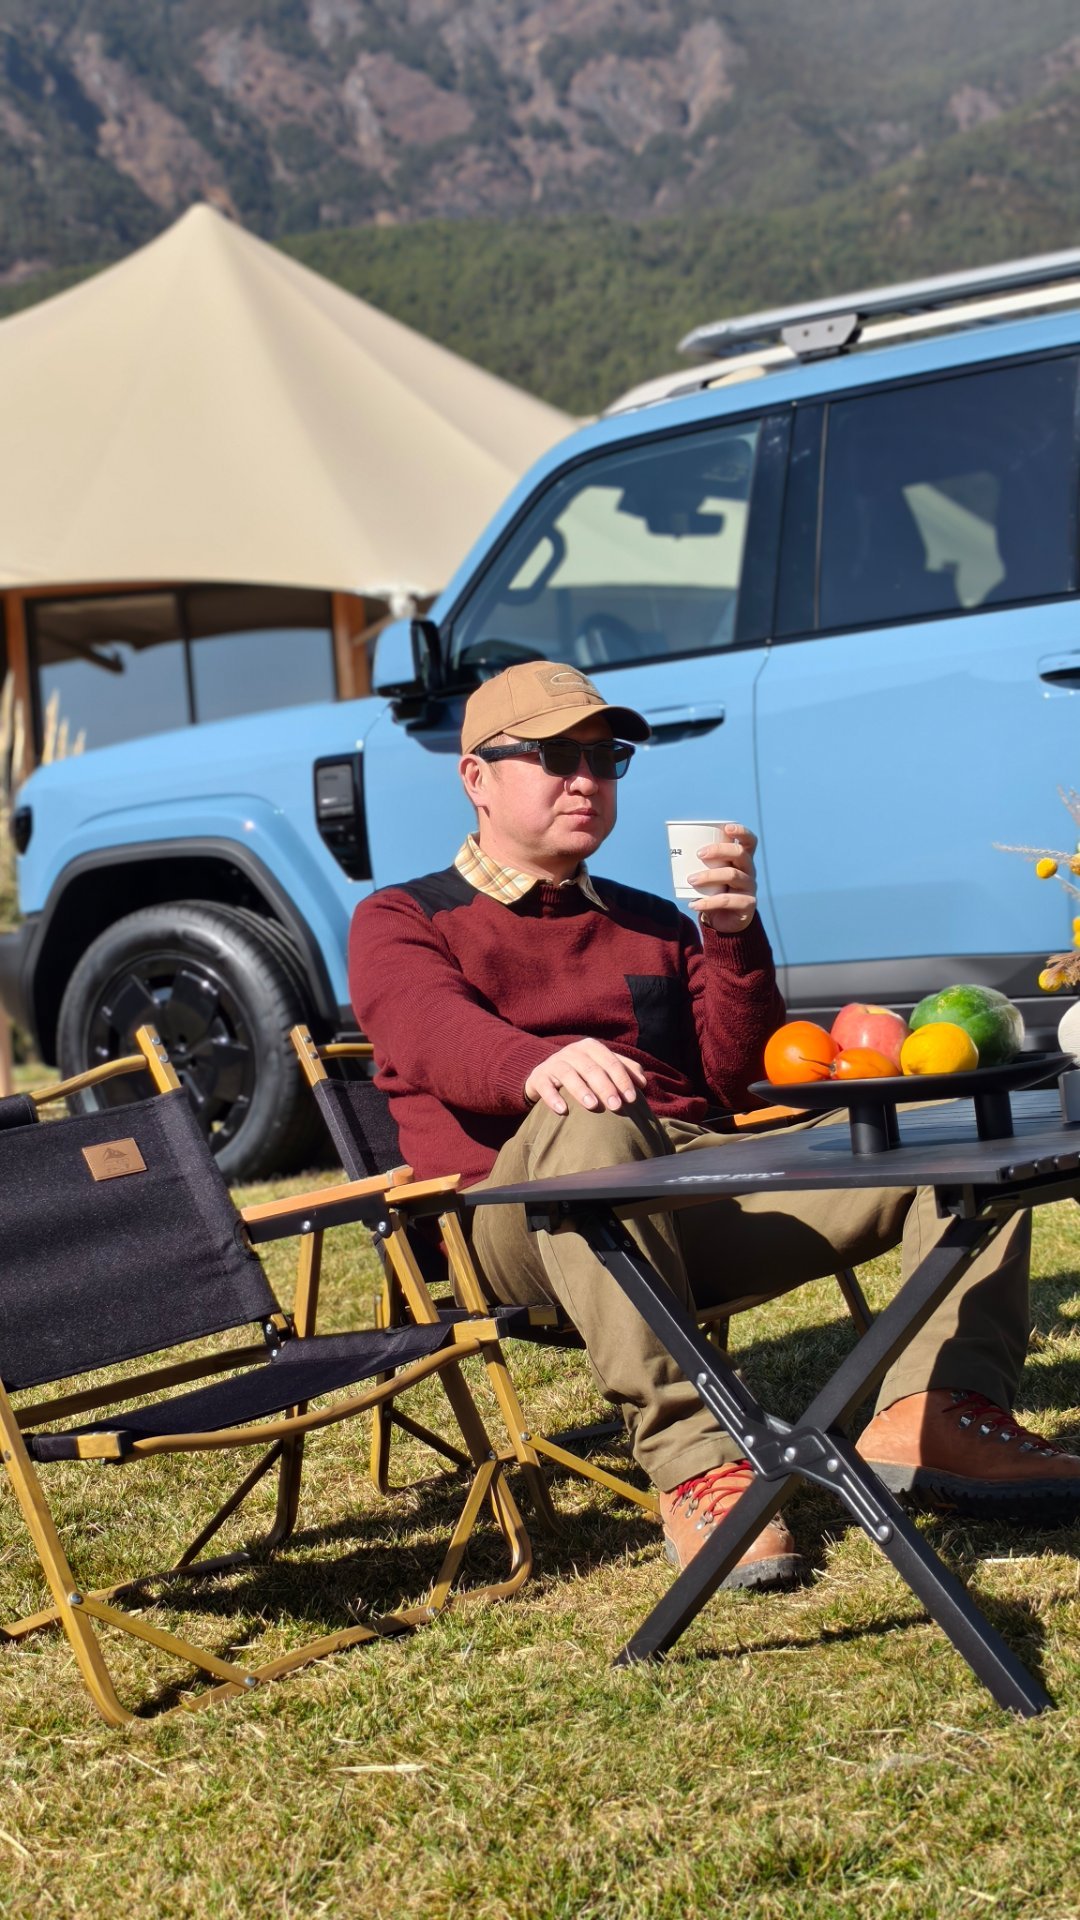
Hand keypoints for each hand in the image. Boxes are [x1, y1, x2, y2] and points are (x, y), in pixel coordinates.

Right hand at [524, 1039, 648, 1116]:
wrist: (546, 1075)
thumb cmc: (582, 1073)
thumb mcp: (602, 1068)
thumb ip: (623, 1071)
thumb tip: (643, 1082)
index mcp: (591, 1047)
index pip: (610, 1061)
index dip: (622, 1079)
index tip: (632, 1098)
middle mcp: (572, 1052)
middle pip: (591, 1068)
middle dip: (605, 1087)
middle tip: (616, 1106)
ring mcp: (553, 1063)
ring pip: (568, 1074)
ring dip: (581, 1090)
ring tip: (592, 1106)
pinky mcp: (538, 1077)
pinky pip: (545, 1086)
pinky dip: (552, 1097)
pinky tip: (562, 1111)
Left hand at [687, 824, 758, 933]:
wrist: (724, 922)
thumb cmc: (715, 892)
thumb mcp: (711, 875)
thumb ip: (701, 863)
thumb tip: (673, 849)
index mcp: (742, 860)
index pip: (749, 841)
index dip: (741, 831)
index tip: (726, 827)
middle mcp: (749, 871)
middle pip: (740, 854)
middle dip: (719, 850)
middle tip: (699, 854)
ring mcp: (750, 888)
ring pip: (733, 875)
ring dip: (709, 875)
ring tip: (690, 880)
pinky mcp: (747, 905)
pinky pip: (727, 900)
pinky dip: (707, 902)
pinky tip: (694, 904)